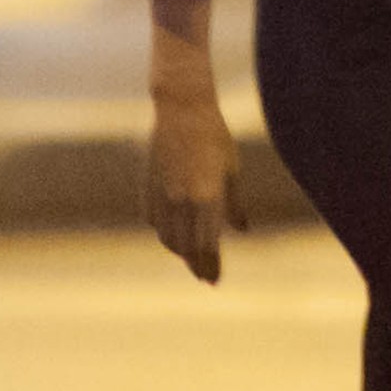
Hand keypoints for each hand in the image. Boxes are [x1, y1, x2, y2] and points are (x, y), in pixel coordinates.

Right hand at [147, 85, 235, 280]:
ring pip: (167, 237)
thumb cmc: (215, 137)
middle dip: (196, 265)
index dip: (211, 266)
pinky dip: (164, 232)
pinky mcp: (149, 186)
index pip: (208, 245)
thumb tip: (241, 230)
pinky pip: (154, 220)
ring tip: (191, 257)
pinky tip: (172, 234)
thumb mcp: (231, 170)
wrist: (182, 109)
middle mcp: (182, 200)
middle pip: (186, 247)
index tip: (214, 280)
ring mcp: (162, 194)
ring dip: (179, 251)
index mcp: (207, 197)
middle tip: (205, 276)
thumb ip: (234, 204)